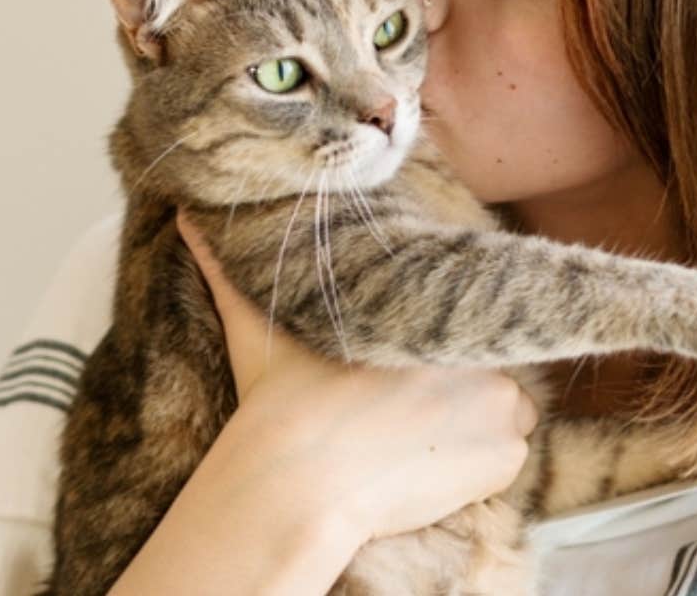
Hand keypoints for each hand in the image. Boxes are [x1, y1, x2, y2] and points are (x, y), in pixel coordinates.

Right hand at [177, 209, 539, 542]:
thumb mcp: (257, 323)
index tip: (412, 363)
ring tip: (415, 439)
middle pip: (483, 360)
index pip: (462, 309)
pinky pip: (509, 458)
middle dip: (456, 381)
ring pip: (502, 409)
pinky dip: (481, 467)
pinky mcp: (508, 456)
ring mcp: (501, 400)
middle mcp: (477, 344)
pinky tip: (428, 467)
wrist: (299, 484)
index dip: (443, 336)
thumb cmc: (281, 403)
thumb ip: (231, 268)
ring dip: (475, 422)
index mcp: (426, 307)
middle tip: (404, 409)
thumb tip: (187, 213)